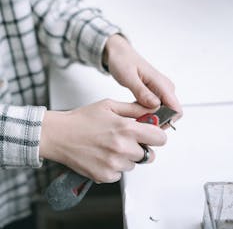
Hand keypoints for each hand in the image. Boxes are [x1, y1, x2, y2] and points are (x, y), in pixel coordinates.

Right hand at [39, 99, 166, 182]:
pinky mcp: (105, 176)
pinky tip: (103, 155)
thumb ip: (134, 108)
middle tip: (126, 140)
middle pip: (149, 155)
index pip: (160, 138)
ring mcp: (114, 164)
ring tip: (110, 146)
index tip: (152, 134)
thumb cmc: (81, 119)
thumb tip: (152, 110)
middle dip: (141, 147)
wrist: (59, 135)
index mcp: (126, 128)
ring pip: (134, 164)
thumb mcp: (109, 105)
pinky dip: (114, 167)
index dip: (157, 135)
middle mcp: (122, 148)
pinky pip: (120, 174)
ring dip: (127, 157)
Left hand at [103, 35, 181, 120]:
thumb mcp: (129, 77)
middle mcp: (166, 88)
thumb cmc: (123, 61)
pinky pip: (156, 108)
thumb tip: (155, 105)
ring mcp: (161, 90)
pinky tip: (134, 111)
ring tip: (134, 116)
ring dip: (151, 118)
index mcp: (162, 84)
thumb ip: (141, 91)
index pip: (176, 109)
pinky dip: (147, 113)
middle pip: (171, 114)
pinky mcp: (155, 92)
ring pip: (163, 112)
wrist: (119, 53)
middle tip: (137, 121)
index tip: (149, 124)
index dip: (166, 121)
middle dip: (157, 121)